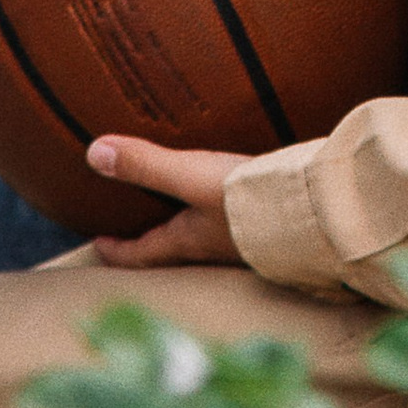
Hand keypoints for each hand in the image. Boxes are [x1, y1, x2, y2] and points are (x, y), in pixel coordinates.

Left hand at [85, 136, 253, 266]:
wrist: (314, 210)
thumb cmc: (247, 200)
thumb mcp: (192, 177)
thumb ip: (146, 165)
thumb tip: (93, 153)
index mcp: (188, 242)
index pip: (142, 254)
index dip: (117, 251)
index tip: (99, 244)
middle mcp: (212, 249)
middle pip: (172, 251)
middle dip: (150, 243)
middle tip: (134, 230)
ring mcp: (242, 242)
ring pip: (202, 240)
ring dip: (185, 229)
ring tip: (178, 212)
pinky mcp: (268, 227)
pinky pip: (233, 225)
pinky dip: (218, 216)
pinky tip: (228, 198)